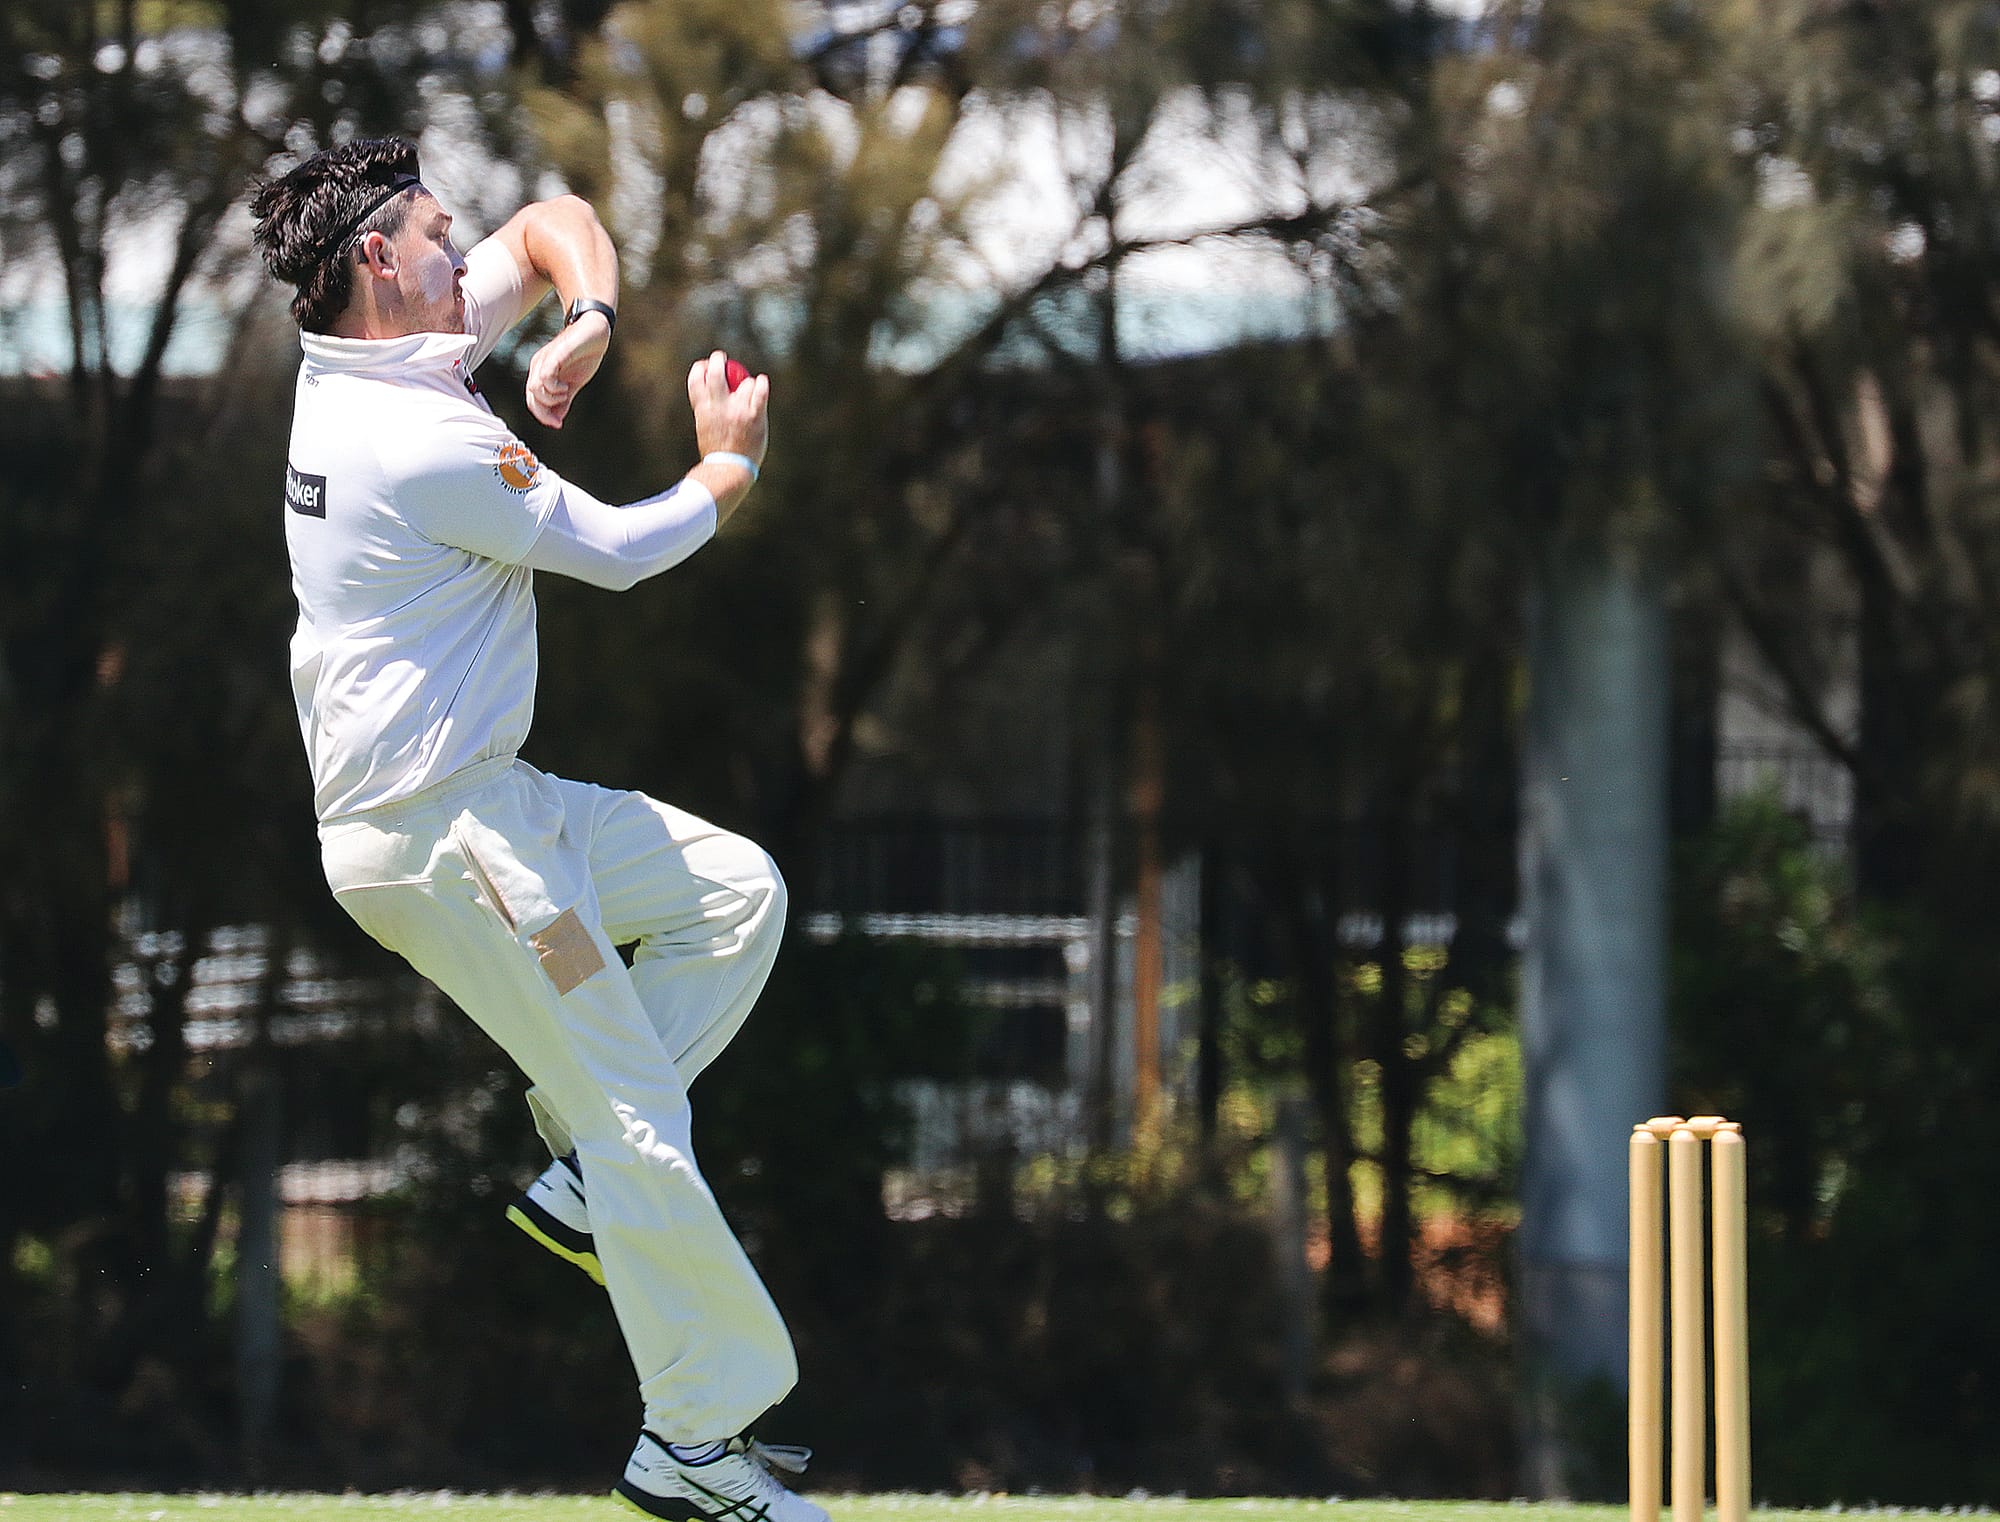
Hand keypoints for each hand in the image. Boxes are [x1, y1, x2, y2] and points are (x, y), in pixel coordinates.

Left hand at [525, 310, 610, 428]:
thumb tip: (558, 418)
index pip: (533, 400)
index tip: (558, 424)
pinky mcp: (556, 355)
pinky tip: (566, 387)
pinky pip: (545, 376)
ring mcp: (546, 361)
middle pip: (531, 397)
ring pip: (536, 389)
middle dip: (545, 412)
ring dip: (552, 399)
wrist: (594, 330)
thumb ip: (565, 399)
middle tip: (560, 416)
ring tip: (566, 393)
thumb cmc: (584, 353)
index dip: (543, 416)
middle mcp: (539, 367)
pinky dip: (554, 388)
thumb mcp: (574, 383)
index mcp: (541, 373)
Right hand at [687, 350, 768, 465]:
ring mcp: (738, 410)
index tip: (703, 365)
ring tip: (748, 391)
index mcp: (702, 410)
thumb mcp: (704, 427)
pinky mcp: (755, 416)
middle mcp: (719, 407)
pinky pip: (760, 392)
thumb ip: (708, 409)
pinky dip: (761, 384)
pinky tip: (762, 382)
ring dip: (747, 383)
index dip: (699, 368)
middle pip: (716, 372)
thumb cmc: (717, 452)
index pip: (696, 380)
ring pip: (744, 382)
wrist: (729, 469)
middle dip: (717, 360)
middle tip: (720, 357)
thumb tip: (712, 392)